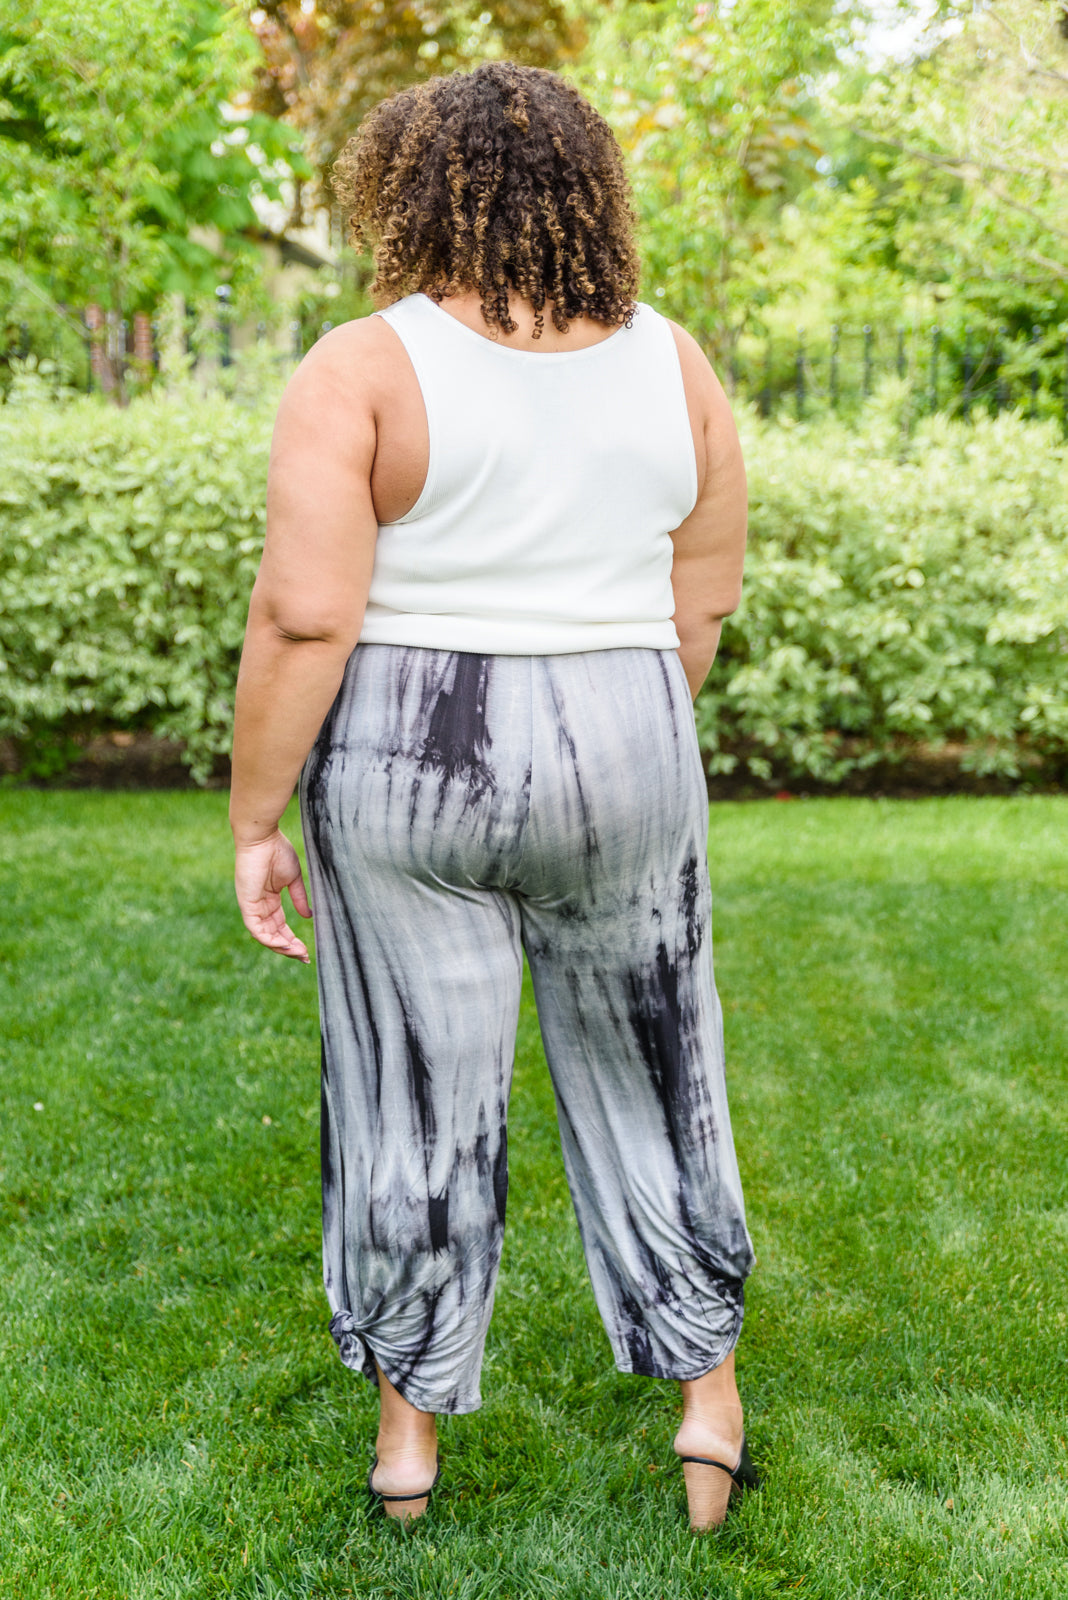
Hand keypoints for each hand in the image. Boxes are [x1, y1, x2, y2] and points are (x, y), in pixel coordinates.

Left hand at [233, 830, 311, 962]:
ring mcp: (251, 906)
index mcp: (268, 900)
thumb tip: (309, 916)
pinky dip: (270, 940)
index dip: (292, 939)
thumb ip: (299, 898)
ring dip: (281, 947)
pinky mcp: (247, 904)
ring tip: (298, 953)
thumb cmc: (277, 851)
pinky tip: (285, 945)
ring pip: (264, 936)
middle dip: (288, 948)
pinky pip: (256, 929)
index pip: (279, 926)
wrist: (262, 836)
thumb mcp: (293, 878)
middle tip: (305, 957)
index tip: (307, 950)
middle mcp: (258, 906)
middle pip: (273, 935)